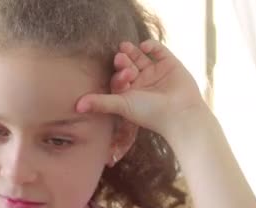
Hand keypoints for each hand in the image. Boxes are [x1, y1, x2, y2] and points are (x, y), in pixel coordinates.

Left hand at [76, 39, 209, 140]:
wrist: (179, 113)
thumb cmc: (149, 113)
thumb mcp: (121, 105)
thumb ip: (100, 103)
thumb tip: (76, 106)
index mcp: (130, 93)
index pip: (118, 77)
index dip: (117, 74)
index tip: (118, 75)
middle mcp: (142, 82)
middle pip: (128, 65)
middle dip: (123, 61)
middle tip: (119, 58)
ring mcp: (156, 72)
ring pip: (141, 57)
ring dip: (132, 52)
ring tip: (125, 48)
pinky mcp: (170, 64)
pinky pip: (158, 50)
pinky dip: (151, 46)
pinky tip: (144, 46)